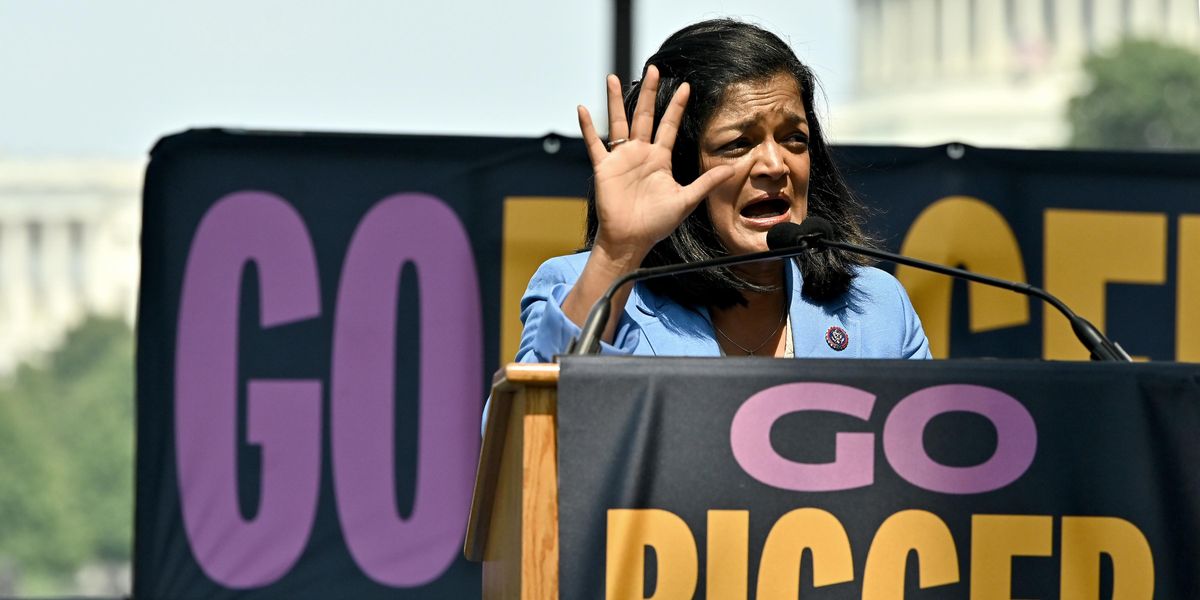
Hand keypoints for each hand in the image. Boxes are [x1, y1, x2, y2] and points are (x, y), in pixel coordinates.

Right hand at [577, 65, 733, 263]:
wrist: (630, 240)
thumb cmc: (656, 224)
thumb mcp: (686, 201)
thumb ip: (706, 183)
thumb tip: (732, 169)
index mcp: (659, 159)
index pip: (669, 126)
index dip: (677, 106)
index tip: (685, 86)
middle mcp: (640, 154)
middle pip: (645, 116)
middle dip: (649, 93)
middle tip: (654, 70)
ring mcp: (621, 160)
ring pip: (619, 123)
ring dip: (616, 101)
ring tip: (613, 78)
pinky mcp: (604, 168)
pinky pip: (595, 144)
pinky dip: (588, 127)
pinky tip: (582, 109)